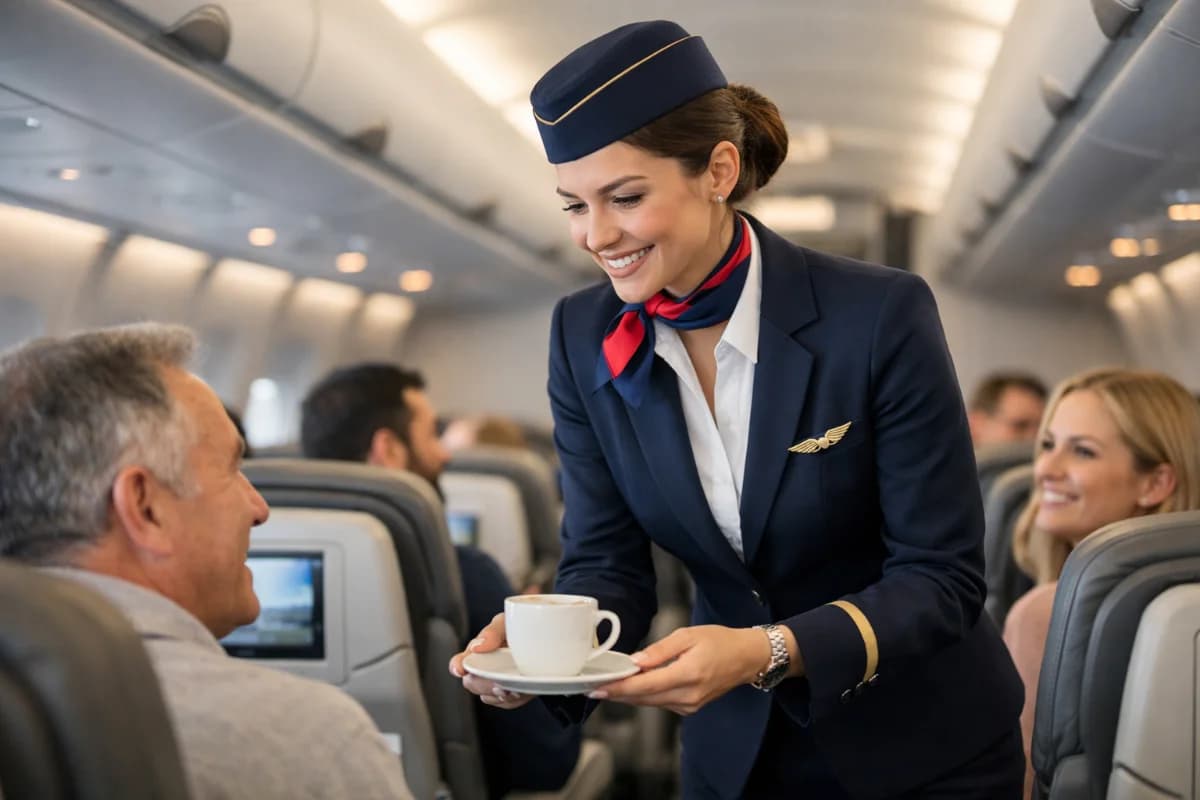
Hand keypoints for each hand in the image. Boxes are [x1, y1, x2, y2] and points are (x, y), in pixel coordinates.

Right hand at [448, 613, 533, 709]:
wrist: (549, 638)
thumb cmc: (522, 625)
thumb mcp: (507, 622)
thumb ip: (492, 632)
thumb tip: (478, 647)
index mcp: (478, 650)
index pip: (460, 661)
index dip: (457, 666)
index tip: (461, 669)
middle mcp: (484, 668)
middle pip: (473, 683)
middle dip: (485, 685)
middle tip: (500, 684)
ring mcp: (498, 682)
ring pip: (490, 697)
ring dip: (502, 695)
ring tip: (515, 688)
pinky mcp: (514, 693)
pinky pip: (509, 703)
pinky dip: (516, 699)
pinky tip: (523, 690)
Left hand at [588, 625, 771, 715]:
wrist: (746, 658)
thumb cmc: (720, 641)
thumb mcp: (688, 635)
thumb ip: (660, 650)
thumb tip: (635, 661)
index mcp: (688, 674)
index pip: (646, 685)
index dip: (620, 688)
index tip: (599, 688)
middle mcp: (688, 695)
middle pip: (644, 698)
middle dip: (618, 693)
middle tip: (594, 686)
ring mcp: (690, 705)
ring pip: (651, 703)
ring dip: (629, 695)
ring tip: (608, 685)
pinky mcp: (690, 707)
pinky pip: (661, 703)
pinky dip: (645, 696)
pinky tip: (634, 687)